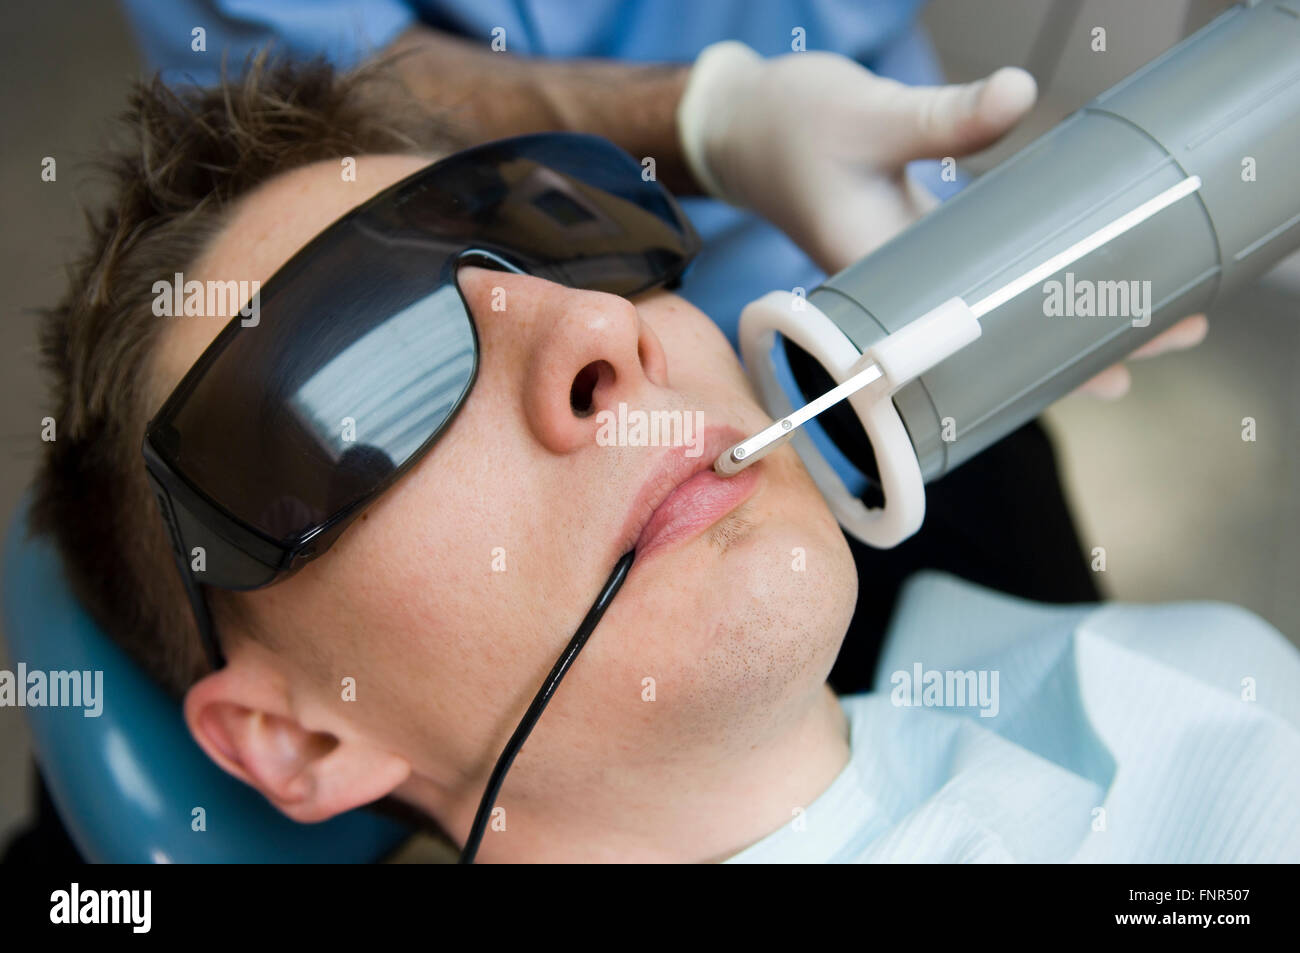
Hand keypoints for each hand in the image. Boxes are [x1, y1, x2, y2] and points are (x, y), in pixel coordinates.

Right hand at [676, 41, 1207, 397]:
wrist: (743, 128)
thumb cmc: (785, 129)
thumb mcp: (863, 115)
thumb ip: (940, 117)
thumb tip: (1019, 93)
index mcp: (877, 277)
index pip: (972, 343)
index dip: (1042, 365)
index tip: (1109, 370)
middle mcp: (896, 290)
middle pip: (998, 339)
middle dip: (1083, 341)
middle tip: (1173, 332)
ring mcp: (909, 271)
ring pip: (996, 309)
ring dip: (1066, 308)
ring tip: (1149, 313)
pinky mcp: (917, 244)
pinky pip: (983, 273)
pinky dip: (1030, 272)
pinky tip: (1078, 268)